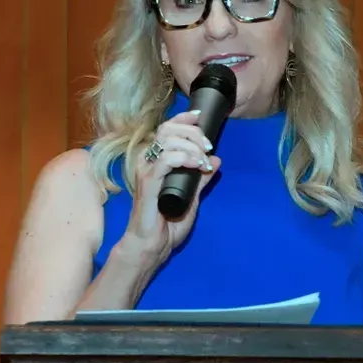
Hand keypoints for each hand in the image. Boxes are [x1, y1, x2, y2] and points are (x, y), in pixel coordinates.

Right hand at [123, 109, 220, 263]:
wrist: (154, 245)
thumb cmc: (167, 224)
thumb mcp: (192, 197)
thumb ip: (201, 179)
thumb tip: (216, 160)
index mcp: (156, 161)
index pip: (167, 129)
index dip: (183, 118)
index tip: (199, 117)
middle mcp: (148, 161)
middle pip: (168, 129)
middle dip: (193, 133)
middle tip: (208, 147)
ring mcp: (146, 170)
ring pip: (167, 140)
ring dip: (191, 146)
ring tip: (203, 162)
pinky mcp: (147, 182)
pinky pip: (165, 160)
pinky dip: (184, 158)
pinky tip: (196, 165)